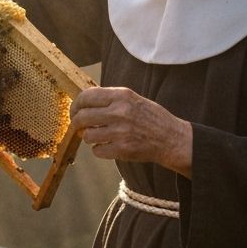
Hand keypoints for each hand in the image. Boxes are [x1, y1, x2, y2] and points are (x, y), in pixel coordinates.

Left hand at [70, 86, 192, 176]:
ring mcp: (120, 132)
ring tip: (96, 137)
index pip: (87, 96)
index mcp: (122, 96)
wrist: (171, 139)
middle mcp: (119, 112)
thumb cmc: (151, 118)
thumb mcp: (133, 99)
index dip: (76, 104)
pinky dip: (98, 150)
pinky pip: (97, 151)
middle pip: (82, 116)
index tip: (75, 110)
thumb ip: (110, 99)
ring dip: (88, 138)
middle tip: (79, 126)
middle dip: (77, 123)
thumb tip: (85, 101)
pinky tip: (106, 147)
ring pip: (87, 135)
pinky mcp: (122, 149)